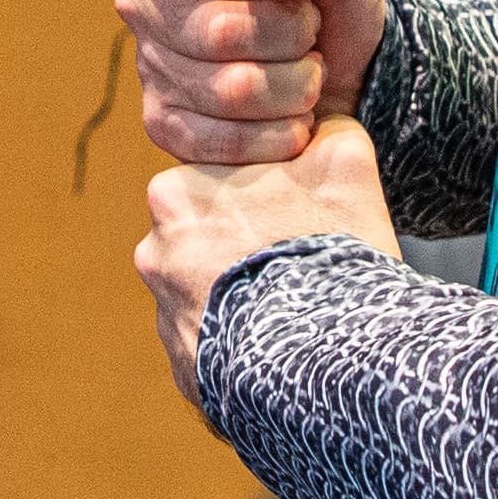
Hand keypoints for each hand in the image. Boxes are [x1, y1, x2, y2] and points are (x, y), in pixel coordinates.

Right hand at [116, 0, 384, 167]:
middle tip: (311, 28)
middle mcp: (142, 5)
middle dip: (289, 34)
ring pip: (229, 91)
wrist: (335, 48)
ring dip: (295, 85)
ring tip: (309, 69)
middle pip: (215, 32)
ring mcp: (149, 69)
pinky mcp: (166, 126)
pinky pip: (224, 143)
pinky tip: (298, 115)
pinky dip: (280, 134)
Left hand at [136, 120, 398, 405]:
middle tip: (304, 259)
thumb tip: (320, 126)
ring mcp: (166, 319)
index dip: (269, 197)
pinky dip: (247, 343)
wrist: (324, 357)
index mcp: (173, 194)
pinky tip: (288, 345)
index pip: (220, 185)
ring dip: (248, 297)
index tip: (302, 215)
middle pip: (212, 240)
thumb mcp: (342, 164)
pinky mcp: (186, 372)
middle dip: (251, 247)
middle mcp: (154, 255)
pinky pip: (219, 347)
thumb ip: (323, 132)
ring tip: (302, 308)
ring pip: (214, 294)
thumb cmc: (328, 249)